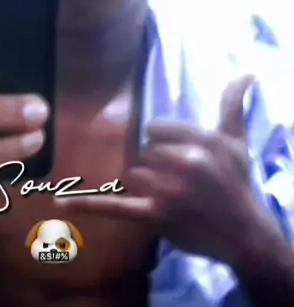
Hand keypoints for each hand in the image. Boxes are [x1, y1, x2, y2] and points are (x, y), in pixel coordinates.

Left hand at [55, 76, 263, 264]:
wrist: (244, 234)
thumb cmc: (239, 185)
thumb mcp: (238, 142)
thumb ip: (233, 105)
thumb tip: (245, 72)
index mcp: (202, 141)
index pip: (155, 129)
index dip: (162, 142)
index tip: (176, 156)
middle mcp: (186, 163)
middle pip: (143, 152)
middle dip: (155, 165)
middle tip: (178, 181)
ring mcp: (168, 191)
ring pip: (131, 174)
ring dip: (144, 184)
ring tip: (168, 195)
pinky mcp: (155, 216)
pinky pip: (115, 206)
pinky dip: (88, 204)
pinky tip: (61, 201)